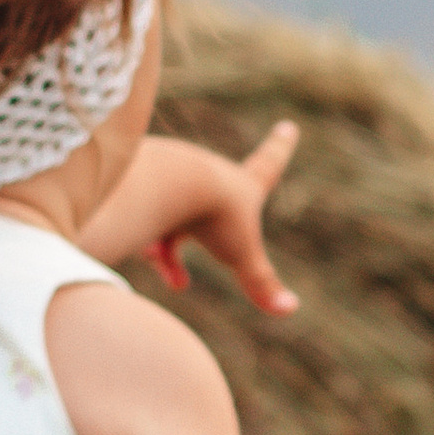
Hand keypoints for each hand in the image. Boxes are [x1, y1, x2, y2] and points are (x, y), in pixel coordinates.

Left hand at [144, 122, 300, 315]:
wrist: (161, 183)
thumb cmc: (211, 214)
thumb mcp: (240, 255)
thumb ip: (260, 283)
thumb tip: (289, 308)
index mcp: (242, 185)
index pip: (269, 163)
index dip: (281, 148)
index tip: (288, 127)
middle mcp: (209, 174)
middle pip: (209, 211)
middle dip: (203, 239)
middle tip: (189, 268)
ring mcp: (175, 175)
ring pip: (172, 219)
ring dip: (171, 250)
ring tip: (173, 278)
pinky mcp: (144, 181)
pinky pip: (145, 216)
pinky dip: (148, 240)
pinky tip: (146, 256)